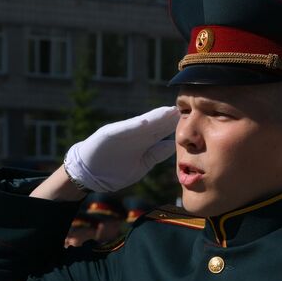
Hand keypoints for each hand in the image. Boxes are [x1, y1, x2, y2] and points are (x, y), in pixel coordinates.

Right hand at [60, 106, 178, 193]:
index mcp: (143, 142)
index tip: (193, 119)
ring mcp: (122, 133)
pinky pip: (123, 130)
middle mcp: (135, 134)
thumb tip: (172, 146)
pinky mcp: (109, 134)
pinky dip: (134, 126)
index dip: (175, 125)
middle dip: (170, 117)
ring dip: (156, 117)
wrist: (89, 173)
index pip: (162, 130)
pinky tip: (145, 122)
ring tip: (169, 110)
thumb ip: (156, 154)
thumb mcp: (142, 164)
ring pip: (143, 123)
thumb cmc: (115, 170)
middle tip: (187, 108)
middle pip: (156, 124)